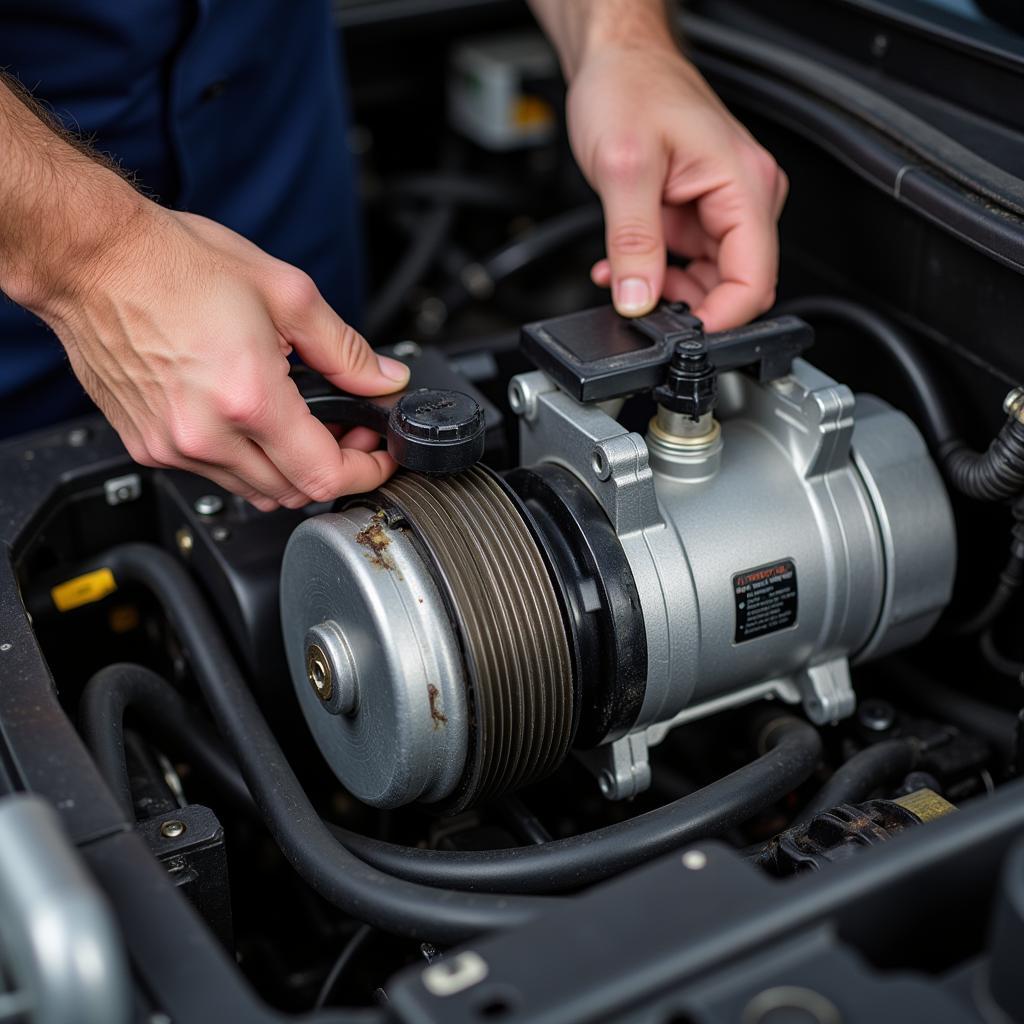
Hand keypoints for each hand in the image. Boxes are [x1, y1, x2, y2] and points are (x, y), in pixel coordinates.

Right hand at [45, 207, 408, 510]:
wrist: (93, 258)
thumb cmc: (175, 265)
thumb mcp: (285, 294)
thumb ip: (345, 350)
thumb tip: (384, 380)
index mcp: (247, 398)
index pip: (325, 476)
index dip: (365, 471)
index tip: (379, 455)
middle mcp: (206, 435)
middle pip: (293, 493)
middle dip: (332, 467)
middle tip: (344, 428)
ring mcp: (171, 446)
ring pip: (254, 491)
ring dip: (287, 469)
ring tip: (298, 421)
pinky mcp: (146, 446)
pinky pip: (213, 476)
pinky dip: (244, 461)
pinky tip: (249, 420)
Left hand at [567, 40, 787, 328]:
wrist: (616, 57)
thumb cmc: (629, 86)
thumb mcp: (623, 168)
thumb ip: (632, 244)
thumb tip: (638, 301)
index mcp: (745, 183)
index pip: (754, 279)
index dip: (721, 320)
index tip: (683, 337)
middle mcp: (745, 196)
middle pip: (734, 285)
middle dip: (686, 307)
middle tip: (639, 304)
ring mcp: (723, 205)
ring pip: (707, 279)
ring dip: (663, 292)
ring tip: (622, 277)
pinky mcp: (698, 211)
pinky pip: (686, 262)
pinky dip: (654, 273)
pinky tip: (623, 266)